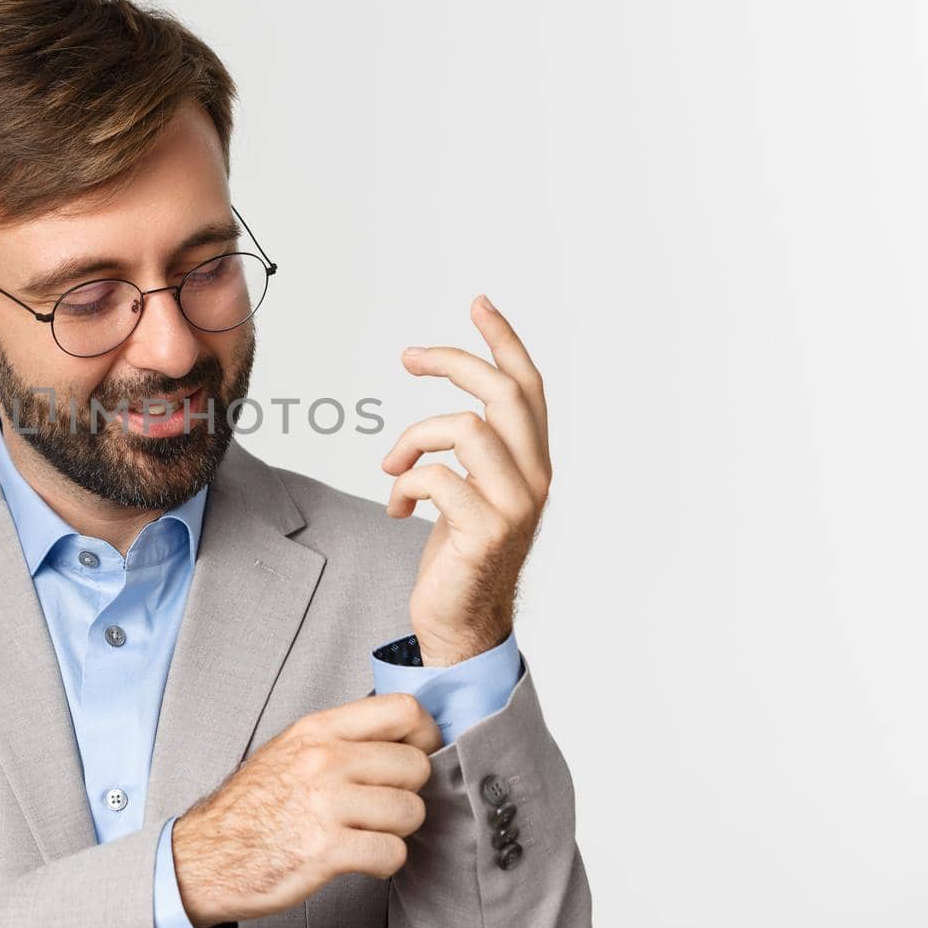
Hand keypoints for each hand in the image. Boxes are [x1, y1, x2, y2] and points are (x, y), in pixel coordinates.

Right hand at [171, 693, 441, 927]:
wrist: (207, 855)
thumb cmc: (252, 806)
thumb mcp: (291, 750)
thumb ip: (342, 738)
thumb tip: (402, 736)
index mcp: (318, 730)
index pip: (404, 710)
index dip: (424, 735)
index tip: (415, 755)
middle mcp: (324, 760)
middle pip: (416, 765)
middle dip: (408, 791)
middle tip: (383, 805)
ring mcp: (326, 804)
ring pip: (411, 811)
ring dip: (397, 830)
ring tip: (369, 832)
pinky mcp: (327, 850)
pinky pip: (393, 853)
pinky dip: (384, 861)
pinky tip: (360, 858)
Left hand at [381, 294, 552, 666]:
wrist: (461, 623)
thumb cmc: (460, 556)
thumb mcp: (471, 492)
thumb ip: (474, 455)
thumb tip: (451, 414)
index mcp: (532, 465)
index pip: (528, 388)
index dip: (504, 341)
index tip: (478, 304)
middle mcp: (534, 480)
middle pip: (503, 394)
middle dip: (454, 363)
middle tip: (409, 357)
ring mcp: (513, 507)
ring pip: (465, 429)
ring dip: (414, 439)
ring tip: (393, 464)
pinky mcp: (484, 532)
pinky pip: (435, 478)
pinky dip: (403, 484)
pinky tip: (396, 508)